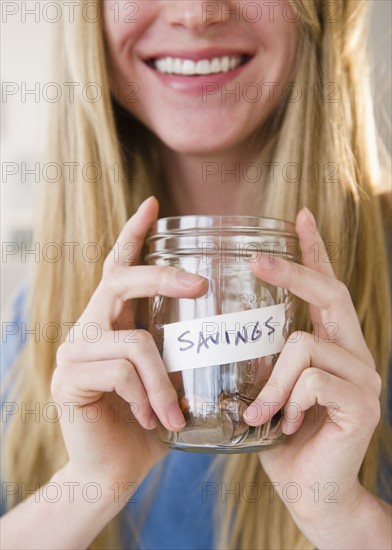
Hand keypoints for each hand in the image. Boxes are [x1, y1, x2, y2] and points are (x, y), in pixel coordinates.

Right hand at [52, 197, 207, 497]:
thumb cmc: (149, 420)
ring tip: (175, 413)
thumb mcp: (171, 377)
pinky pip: (121, 373)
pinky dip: (147, 398)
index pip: (119, 267)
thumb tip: (226, 329)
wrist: (113, 469)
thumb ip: (181, 350)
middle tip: (200, 285)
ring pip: (133, 342)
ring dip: (164, 381)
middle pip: (119, 282)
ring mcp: (74, 351)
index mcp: (114, 321)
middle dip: (161, 277)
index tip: (153, 204)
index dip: (134, 234)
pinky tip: (150, 421)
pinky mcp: (67, 378)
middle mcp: (89, 327)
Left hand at [244, 207, 381, 539]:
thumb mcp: (266, 386)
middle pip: (329, 293)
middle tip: (256, 258)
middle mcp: (354, 352)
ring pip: (304, 345)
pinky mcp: (362, 404)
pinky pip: (312, 380)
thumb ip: (259, 357)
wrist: (309, 490)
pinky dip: (287, 400)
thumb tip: (222, 327)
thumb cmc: (281, 435)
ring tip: (258, 410)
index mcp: (331, 343)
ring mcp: (364, 377)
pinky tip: (283, 423)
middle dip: (292, 271)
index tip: (298, 216)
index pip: (327, 287)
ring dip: (271, 379)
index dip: (314, 250)